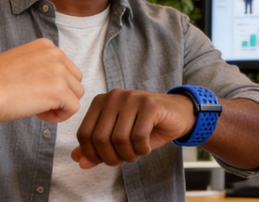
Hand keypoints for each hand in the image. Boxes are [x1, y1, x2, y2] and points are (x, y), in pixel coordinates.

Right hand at [0, 38, 83, 123]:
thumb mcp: (22, 63)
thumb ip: (41, 68)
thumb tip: (54, 85)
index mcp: (46, 45)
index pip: (65, 68)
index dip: (53, 84)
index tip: (33, 90)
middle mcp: (56, 54)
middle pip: (74, 81)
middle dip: (60, 94)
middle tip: (36, 102)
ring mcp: (59, 71)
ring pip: (76, 94)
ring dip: (60, 105)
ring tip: (37, 109)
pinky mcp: (60, 90)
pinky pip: (73, 108)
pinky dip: (59, 116)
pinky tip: (40, 115)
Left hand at [71, 89, 195, 167]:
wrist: (178, 114)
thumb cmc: (146, 126)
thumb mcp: (118, 138)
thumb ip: (97, 148)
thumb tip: (80, 162)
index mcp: (101, 102)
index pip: (84, 133)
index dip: (92, 153)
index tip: (104, 160)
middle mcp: (114, 96)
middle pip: (100, 137)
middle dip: (110, 157)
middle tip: (123, 160)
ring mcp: (132, 98)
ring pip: (119, 138)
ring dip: (128, 154)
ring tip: (136, 153)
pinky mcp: (150, 104)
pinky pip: (138, 136)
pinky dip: (142, 149)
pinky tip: (146, 147)